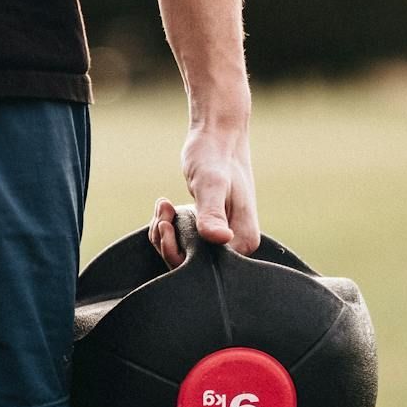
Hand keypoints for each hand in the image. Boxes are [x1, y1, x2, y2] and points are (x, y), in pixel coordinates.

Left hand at [149, 119, 260, 267]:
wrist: (218, 136)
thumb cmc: (215, 156)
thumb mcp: (211, 184)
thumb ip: (212, 213)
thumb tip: (221, 239)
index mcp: (243, 242)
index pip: (203, 269)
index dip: (176, 252)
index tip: (167, 223)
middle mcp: (237, 246)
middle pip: (190, 266)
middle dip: (167, 241)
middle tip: (163, 210)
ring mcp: (223, 239)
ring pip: (182, 254)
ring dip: (164, 232)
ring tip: (164, 204)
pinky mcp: (210, 231)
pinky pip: (183, 241)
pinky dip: (168, 227)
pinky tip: (166, 206)